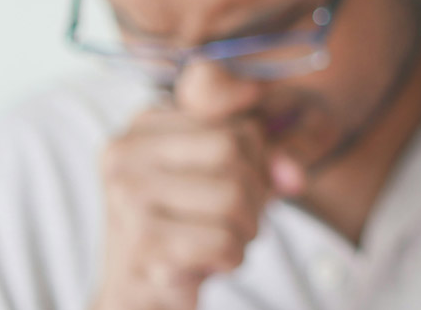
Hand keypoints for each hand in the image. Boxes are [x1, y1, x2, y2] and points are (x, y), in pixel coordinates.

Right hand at [93, 108, 300, 309]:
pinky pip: (223, 241)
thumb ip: (263, 161)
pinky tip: (211, 263)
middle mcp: (126, 154)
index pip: (237, 128)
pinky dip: (233, 258)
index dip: (260, 166)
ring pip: (231, 196)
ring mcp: (129, 197)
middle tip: (240, 223)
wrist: (136, 293)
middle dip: (254, 197)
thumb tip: (294, 175)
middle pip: (232, 153)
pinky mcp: (142, 243)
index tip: (246, 192)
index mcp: (143, 127)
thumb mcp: (220, 180)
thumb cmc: (183, 230)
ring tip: (224, 242)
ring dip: (245, 231)